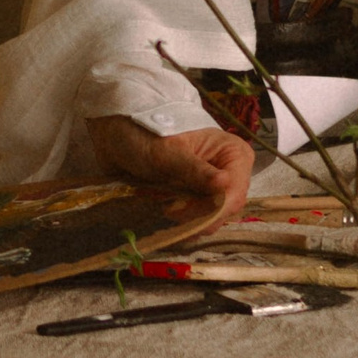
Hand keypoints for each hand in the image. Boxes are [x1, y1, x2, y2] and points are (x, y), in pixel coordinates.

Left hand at [86, 116, 253, 223]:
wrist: (122, 140)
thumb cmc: (146, 137)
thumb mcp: (168, 153)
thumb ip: (195, 170)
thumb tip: (224, 183)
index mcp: (233, 152)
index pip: (235, 192)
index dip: (212, 208)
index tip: (180, 212)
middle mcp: (232, 171)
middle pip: (226, 208)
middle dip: (199, 215)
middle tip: (168, 210)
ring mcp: (217, 186)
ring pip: (214, 216)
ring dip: (190, 219)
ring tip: (165, 207)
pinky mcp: (202, 197)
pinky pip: (202, 218)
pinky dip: (186, 220)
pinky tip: (168, 211)